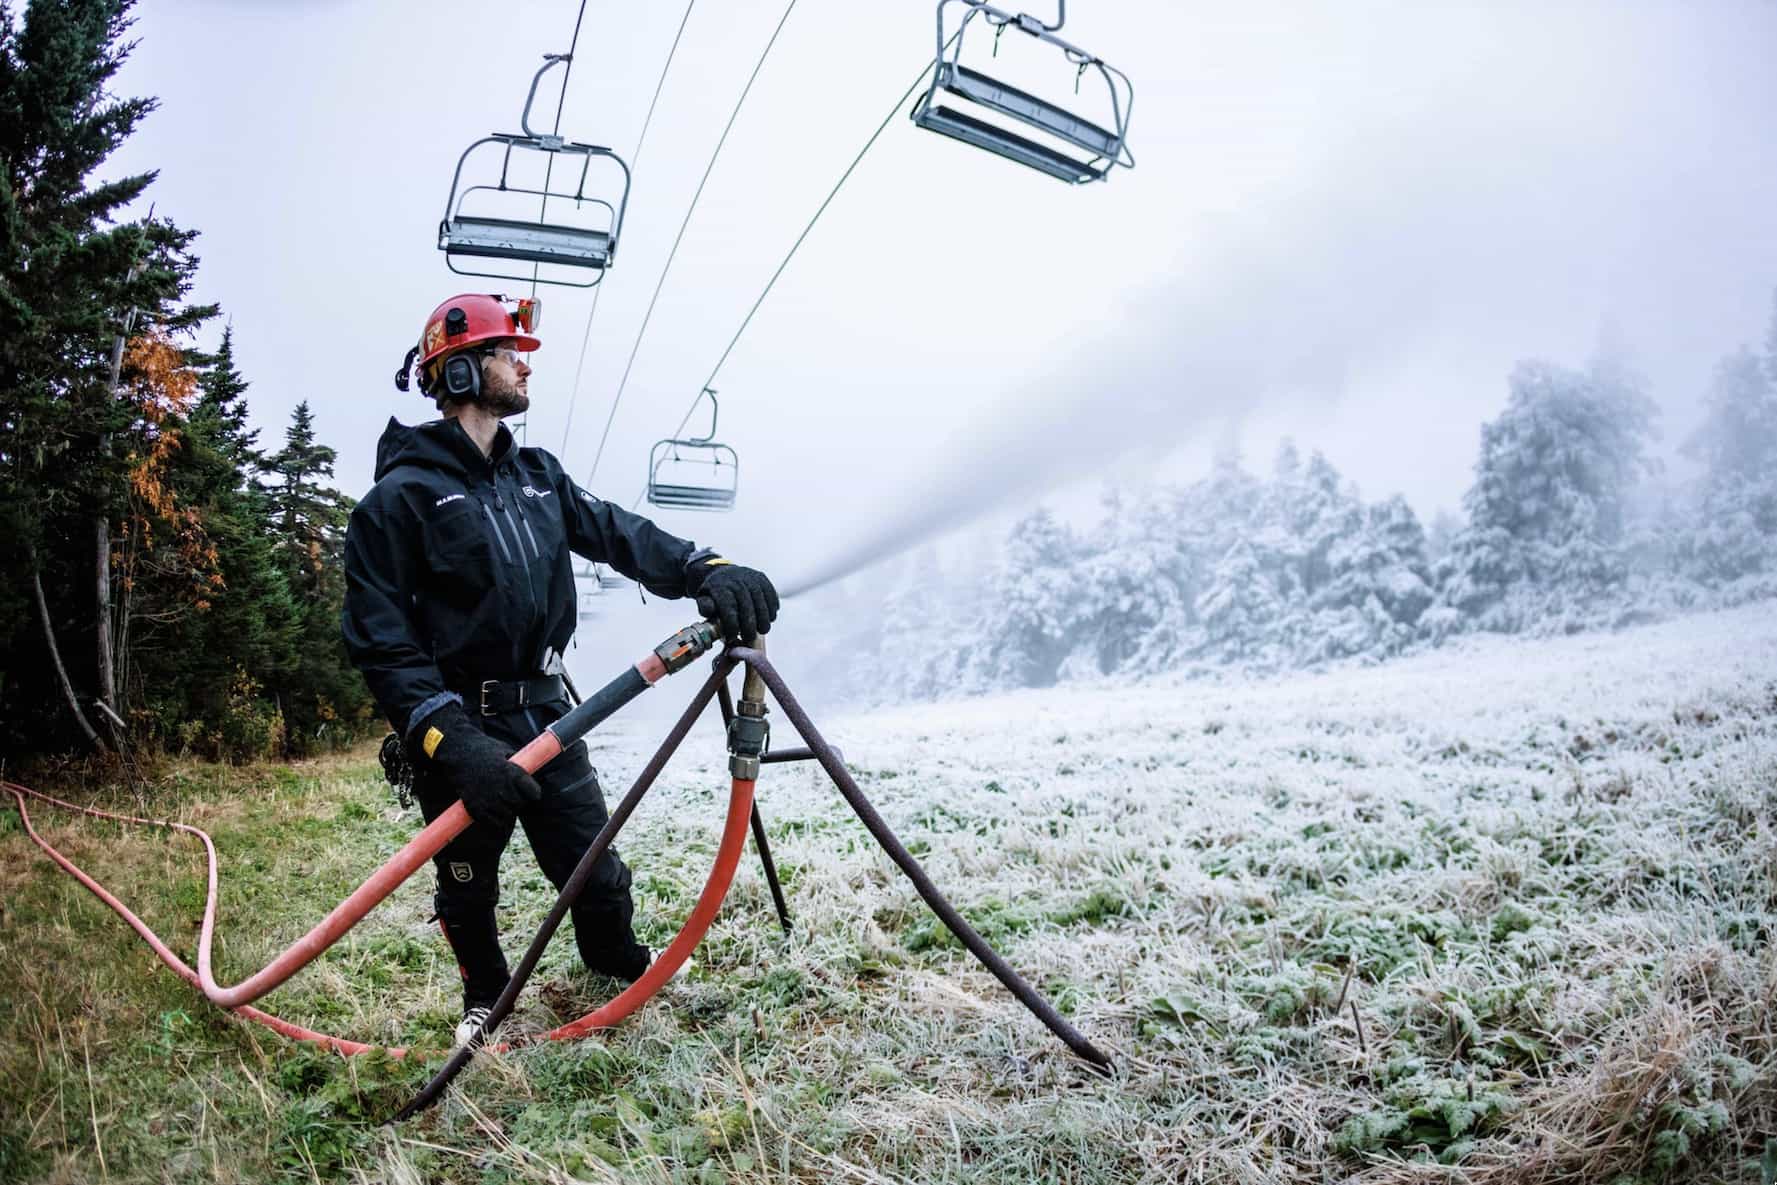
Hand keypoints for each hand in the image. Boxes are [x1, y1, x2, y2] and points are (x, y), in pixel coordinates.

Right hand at [410, 701, 540, 828]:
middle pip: (520, 805)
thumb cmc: (484, 748)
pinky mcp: (474, 807)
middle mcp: (502, 788)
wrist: (456, 751)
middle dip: (519, 800)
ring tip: (500, 800)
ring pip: (508, 815)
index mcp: (513, 773)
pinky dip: (495, 820)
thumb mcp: (506, 751)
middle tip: (511, 794)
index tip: (528, 790)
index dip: (532, 792)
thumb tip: (534, 773)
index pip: (534, 794)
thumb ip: (520, 765)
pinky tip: (492, 810)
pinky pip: (492, 822)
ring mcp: (487, 799)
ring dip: (507, 810)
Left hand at [690, 559, 778, 642]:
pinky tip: (771, 618)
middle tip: (750, 638)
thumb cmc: (714, 593)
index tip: (733, 637)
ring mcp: (750, 577)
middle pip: (746, 603)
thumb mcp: (703, 599)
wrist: (723, 573)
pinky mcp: (762, 577)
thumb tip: (709, 611)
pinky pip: (770, 592)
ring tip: (763, 630)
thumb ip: (705, 607)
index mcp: (719, 586)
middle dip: (749, 624)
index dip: (731, 624)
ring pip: (760, 599)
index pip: (727, 606)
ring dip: (764, 617)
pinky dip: (772, 607)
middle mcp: (736, 579)